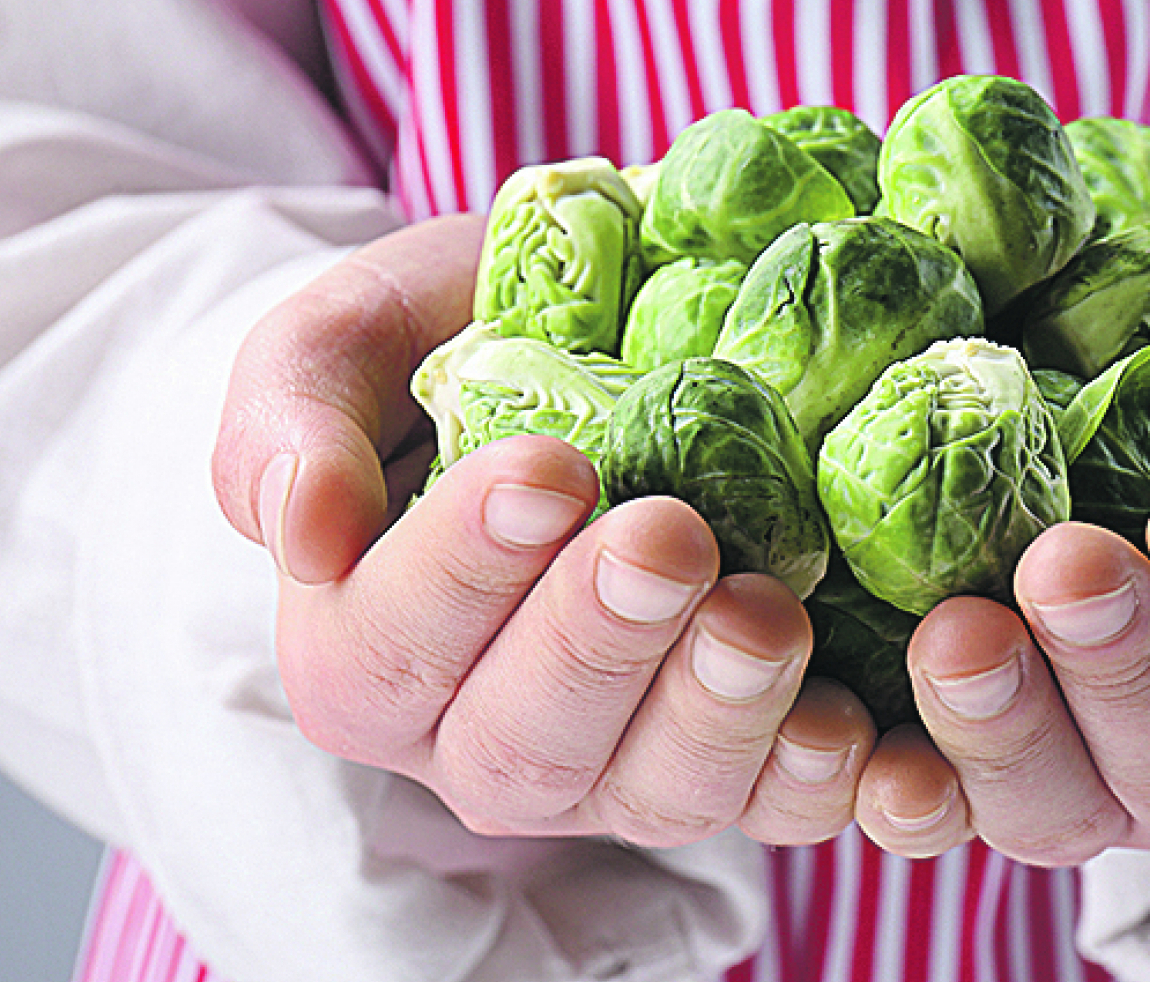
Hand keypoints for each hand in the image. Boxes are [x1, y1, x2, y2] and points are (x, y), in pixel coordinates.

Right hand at [211, 217, 875, 847]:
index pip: (389, 645)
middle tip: (667, 535)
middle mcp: (481, 740)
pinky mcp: (733, 769)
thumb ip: (292, 417)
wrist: (580, 356)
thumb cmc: (449, 345)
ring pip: (656, 794)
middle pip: (525, 743)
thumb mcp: (350, 340)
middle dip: (599, 641)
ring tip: (767, 611)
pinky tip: (858, 722)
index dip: (464, 568)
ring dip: (718, 713)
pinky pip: (780, 810)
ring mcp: (615, 771)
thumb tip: (299, 523)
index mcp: (364, 653)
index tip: (547, 467)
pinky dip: (822, 779)